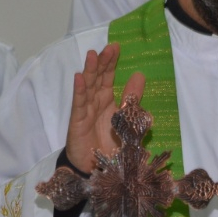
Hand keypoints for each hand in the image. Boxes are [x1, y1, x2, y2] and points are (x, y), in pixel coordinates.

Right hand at [65, 44, 145, 171]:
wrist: (98, 170)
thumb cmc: (110, 145)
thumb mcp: (128, 119)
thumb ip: (132, 99)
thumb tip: (140, 75)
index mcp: (107, 100)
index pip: (108, 77)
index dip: (111, 62)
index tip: (116, 47)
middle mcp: (95, 103)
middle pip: (97, 78)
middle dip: (102, 62)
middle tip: (109, 47)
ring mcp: (85, 111)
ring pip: (87, 87)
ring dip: (89, 71)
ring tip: (92, 55)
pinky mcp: (77, 123)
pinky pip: (78, 104)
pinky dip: (79, 90)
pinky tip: (79, 77)